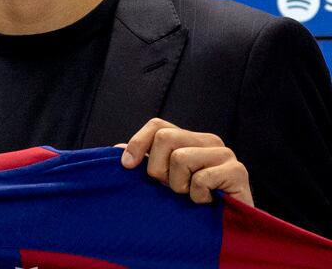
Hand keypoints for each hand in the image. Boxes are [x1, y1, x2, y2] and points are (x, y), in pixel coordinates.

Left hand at [120, 118, 252, 206]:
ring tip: (191, 196)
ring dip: (179, 186)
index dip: (138, 143)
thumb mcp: (163, 181)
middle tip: (170, 189)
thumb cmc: (192, 205)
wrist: (227, 231)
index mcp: (189, 139)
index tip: (127, 166)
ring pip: (181, 158)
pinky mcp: (238, 172)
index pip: (157, 125)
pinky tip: (206, 203)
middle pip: (165, 138)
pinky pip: (201, 179)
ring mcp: (225, 154)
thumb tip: (117, 150)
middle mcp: (209, 140)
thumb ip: (144, 163)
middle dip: (158, 169)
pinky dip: (197, 197)